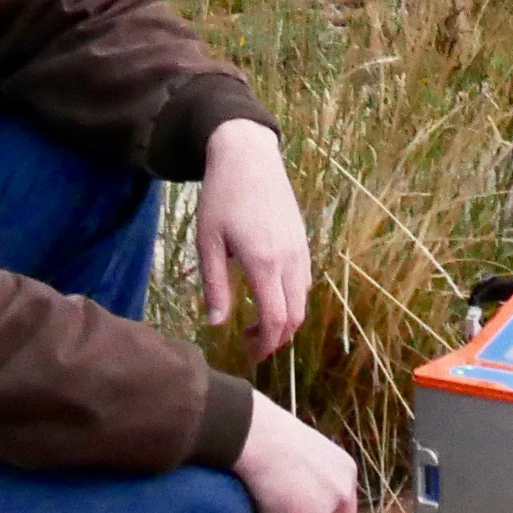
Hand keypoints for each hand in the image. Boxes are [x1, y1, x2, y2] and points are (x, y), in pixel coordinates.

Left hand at [199, 119, 312, 361]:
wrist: (248, 156)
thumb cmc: (222, 197)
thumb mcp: (208, 242)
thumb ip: (215, 286)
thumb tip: (217, 324)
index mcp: (264, 263)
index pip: (275, 319)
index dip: (265, 345)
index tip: (249, 355)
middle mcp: (289, 259)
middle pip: (295, 315)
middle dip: (276, 338)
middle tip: (250, 345)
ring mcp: (300, 248)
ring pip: (303, 299)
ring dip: (284, 319)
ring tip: (256, 322)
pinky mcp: (302, 239)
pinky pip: (305, 279)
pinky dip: (291, 298)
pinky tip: (268, 293)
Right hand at [231, 393, 361, 512]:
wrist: (258, 437)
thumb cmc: (276, 437)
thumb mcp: (312, 453)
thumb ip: (320, 477)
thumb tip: (309, 494)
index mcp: (346, 472)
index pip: (346, 511)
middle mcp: (341, 494)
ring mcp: (324, 511)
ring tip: (265, 505)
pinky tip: (256, 505)